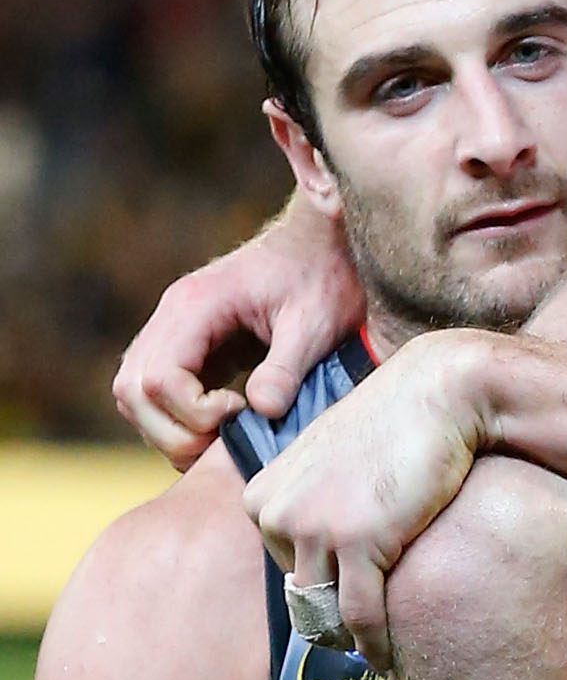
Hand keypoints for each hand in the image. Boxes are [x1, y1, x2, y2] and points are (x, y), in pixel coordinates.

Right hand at [113, 194, 364, 466]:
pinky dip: (176, 418)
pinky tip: (219, 423)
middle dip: (174, 431)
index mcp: (197, 301)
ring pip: (134, 396)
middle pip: (133, 391)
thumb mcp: (317, 319)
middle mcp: (172, 314)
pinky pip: (154, 393)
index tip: (241, 410)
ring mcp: (171, 329)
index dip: (193, 411)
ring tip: (223, 435)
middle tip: (228, 438)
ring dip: (170, 429)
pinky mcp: (181, 345)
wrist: (317, 241)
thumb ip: (288, 366)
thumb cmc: (320, 272)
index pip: (160, 377)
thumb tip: (262, 411)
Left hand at [244, 331, 491, 673]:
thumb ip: (305, 498)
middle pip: (300, 594)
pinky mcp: (359, 543)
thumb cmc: (393, 421)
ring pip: (326, 611)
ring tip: (376, 645)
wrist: (441, 392)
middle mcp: (278, 514)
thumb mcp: (326, 455)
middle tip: (363, 629)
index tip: (346, 591)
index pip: (279, 567)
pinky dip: (375, 641)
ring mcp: (315, 529)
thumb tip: (309, 550)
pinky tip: (389, 653)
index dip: (318, 581)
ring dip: (351, 635)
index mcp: (263, 495)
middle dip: (332, 614)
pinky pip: (360, 615)